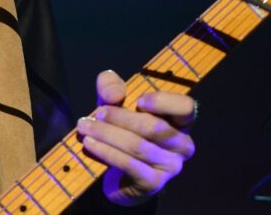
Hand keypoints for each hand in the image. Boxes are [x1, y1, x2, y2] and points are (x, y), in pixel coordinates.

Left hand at [75, 70, 196, 206]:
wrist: (116, 173)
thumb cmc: (121, 129)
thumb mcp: (114, 102)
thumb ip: (112, 87)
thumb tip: (114, 93)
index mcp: (180, 121)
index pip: (185, 107)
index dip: (164, 102)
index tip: (139, 100)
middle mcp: (182, 144)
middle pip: (154, 127)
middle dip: (120, 118)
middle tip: (96, 113)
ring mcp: (170, 166)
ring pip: (137, 146)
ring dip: (106, 134)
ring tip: (84, 127)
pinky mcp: (154, 183)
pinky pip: (129, 164)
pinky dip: (106, 152)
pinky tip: (89, 144)